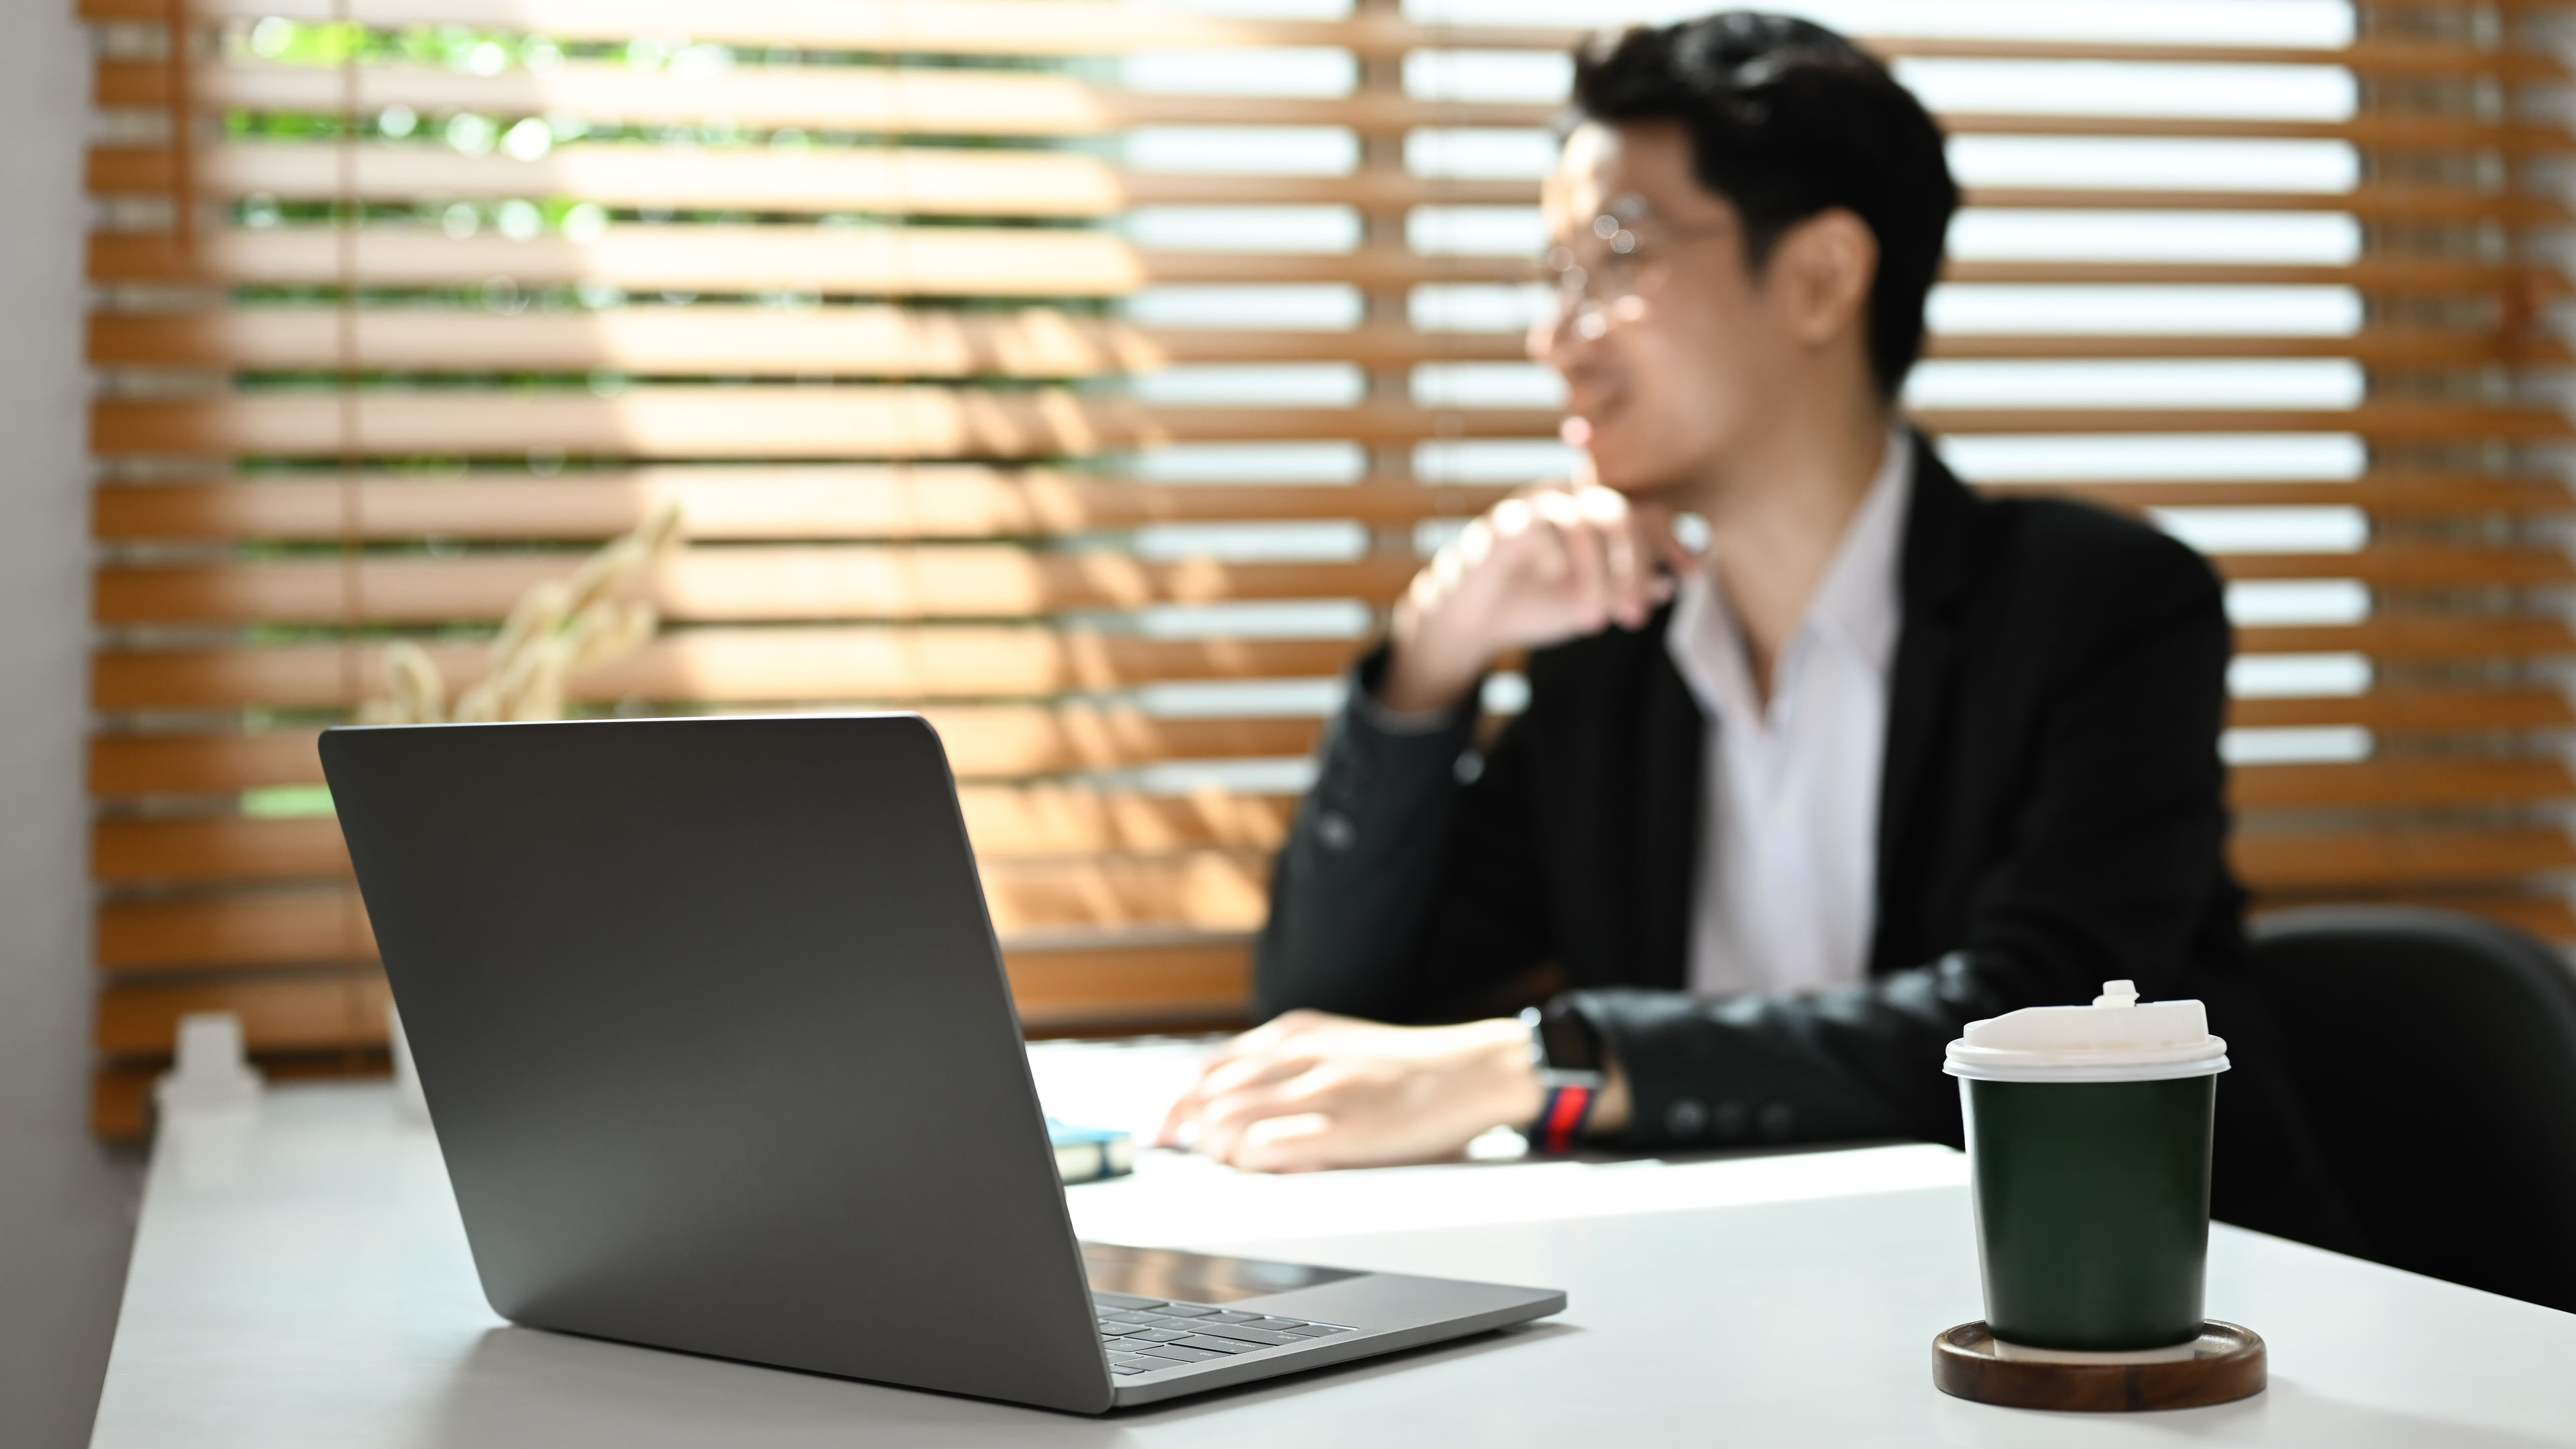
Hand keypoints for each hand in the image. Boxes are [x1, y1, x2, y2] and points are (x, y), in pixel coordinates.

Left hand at [1155, 1011, 1541, 1172]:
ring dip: (1220, 1152)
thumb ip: (1289, 1061)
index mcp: (1297, 1033)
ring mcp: (1321, 1091)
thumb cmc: (1408, 1068)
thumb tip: (1233, 1096)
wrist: (1475, 1071)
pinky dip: (1251, 1163)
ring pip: (1227, 1123)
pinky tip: (1265, 1169)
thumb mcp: (1338, 1043)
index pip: (1209, 1068)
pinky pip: (1266, 1148)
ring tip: (1241, 1166)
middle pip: (1208, 1098)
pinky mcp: (1343, 1129)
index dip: (1180, 1107)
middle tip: (1210, 1158)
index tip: (1171, 1133)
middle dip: (1196, 1134)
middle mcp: (1301, 1056)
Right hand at [1380, 482, 1697, 714]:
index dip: (1672, 541)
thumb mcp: (1594, 602)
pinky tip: (1556, 583)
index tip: (1693, 577)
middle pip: (1620, 513)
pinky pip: (1540, 530)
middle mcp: (1570, 498)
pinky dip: (1556, 558)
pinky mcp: (1504, 523)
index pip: (1645, 511)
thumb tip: (1673, 583)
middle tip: (1634, 617)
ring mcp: (1535, 506)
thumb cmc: (1538, 603)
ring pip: (1584, 525)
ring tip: (1595, 621)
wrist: (1474, 620)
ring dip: (1596, 578)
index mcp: (1596, 511)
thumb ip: (1630, 590)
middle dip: (1634, 568)